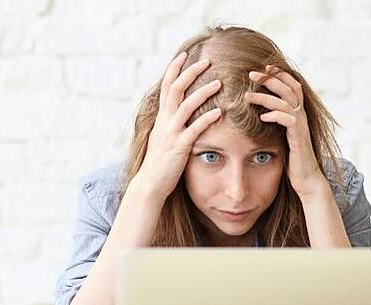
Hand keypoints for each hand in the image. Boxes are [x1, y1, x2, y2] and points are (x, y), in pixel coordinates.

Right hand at [134, 52, 222, 199]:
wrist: (150, 184)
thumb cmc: (160, 163)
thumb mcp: (163, 138)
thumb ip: (170, 124)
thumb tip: (178, 113)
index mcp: (161, 117)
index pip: (166, 86)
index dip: (174, 68)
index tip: (184, 54)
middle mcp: (164, 121)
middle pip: (175, 88)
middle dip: (190, 72)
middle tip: (207, 61)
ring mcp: (171, 133)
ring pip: (186, 105)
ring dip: (203, 91)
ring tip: (218, 82)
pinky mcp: (179, 147)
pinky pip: (194, 129)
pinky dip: (207, 119)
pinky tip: (220, 112)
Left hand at [246, 67, 331, 199]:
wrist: (306, 179)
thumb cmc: (292, 159)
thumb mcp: (282, 136)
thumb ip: (276, 123)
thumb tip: (258, 114)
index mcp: (297, 114)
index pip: (292, 86)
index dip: (280, 74)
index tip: (264, 67)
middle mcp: (301, 117)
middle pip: (289, 88)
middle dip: (270, 78)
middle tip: (251, 73)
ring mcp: (301, 127)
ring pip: (286, 102)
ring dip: (265, 97)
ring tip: (247, 96)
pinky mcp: (299, 139)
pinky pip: (289, 121)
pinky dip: (275, 116)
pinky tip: (262, 117)